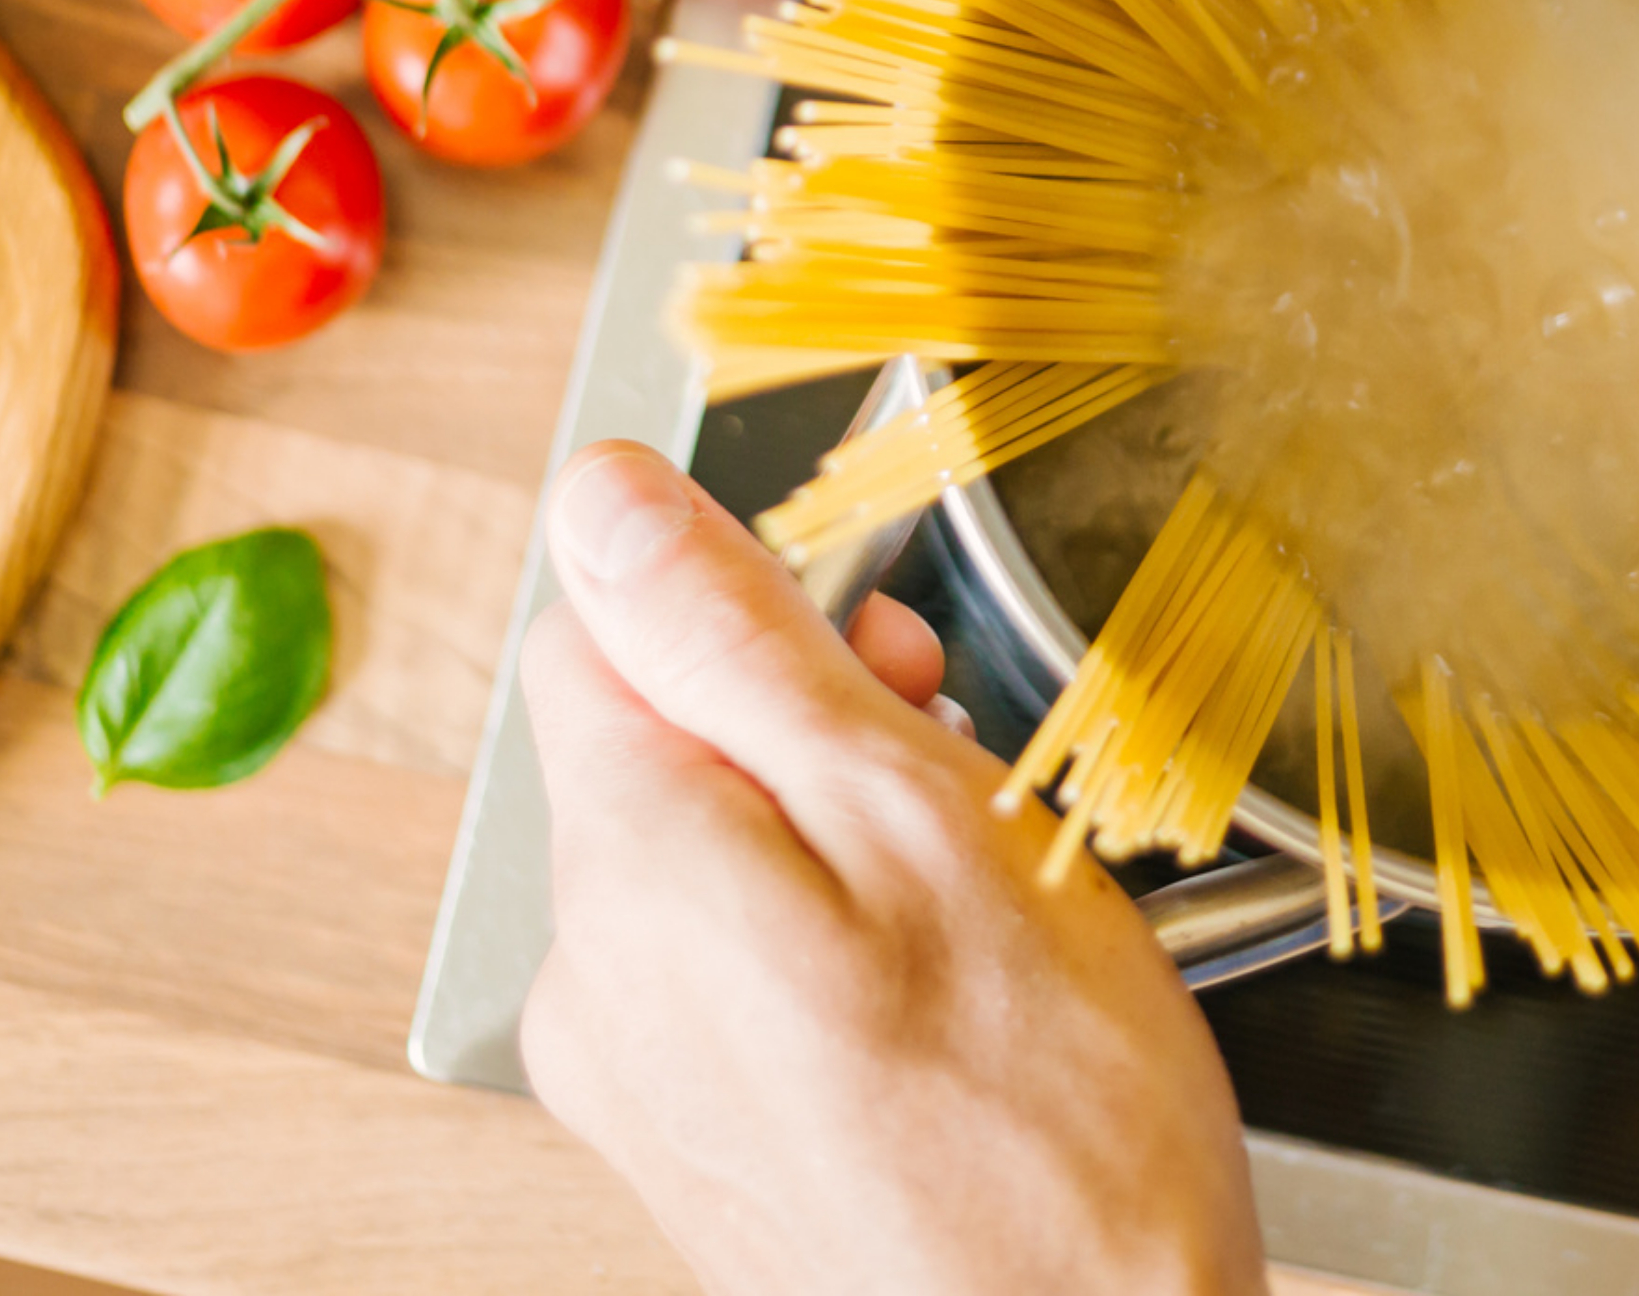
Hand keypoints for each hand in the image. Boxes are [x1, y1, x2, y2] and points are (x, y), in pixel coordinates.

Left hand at [520, 441, 1267, 1295]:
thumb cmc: (1049, 1130)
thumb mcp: (922, 818)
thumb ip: (742, 646)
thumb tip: (603, 498)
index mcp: (633, 866)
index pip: (599, 624)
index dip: (750, 607)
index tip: (883, 665)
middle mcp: (589, 977)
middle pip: (655, 745)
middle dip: (806, 727)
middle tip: (959, 780)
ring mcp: (631, 1074)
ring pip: (706, 859)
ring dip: (832, 839)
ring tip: (971, 910)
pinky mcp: (691, 1139)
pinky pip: (734, 972)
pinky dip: (830, 947)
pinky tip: (943, 1001)